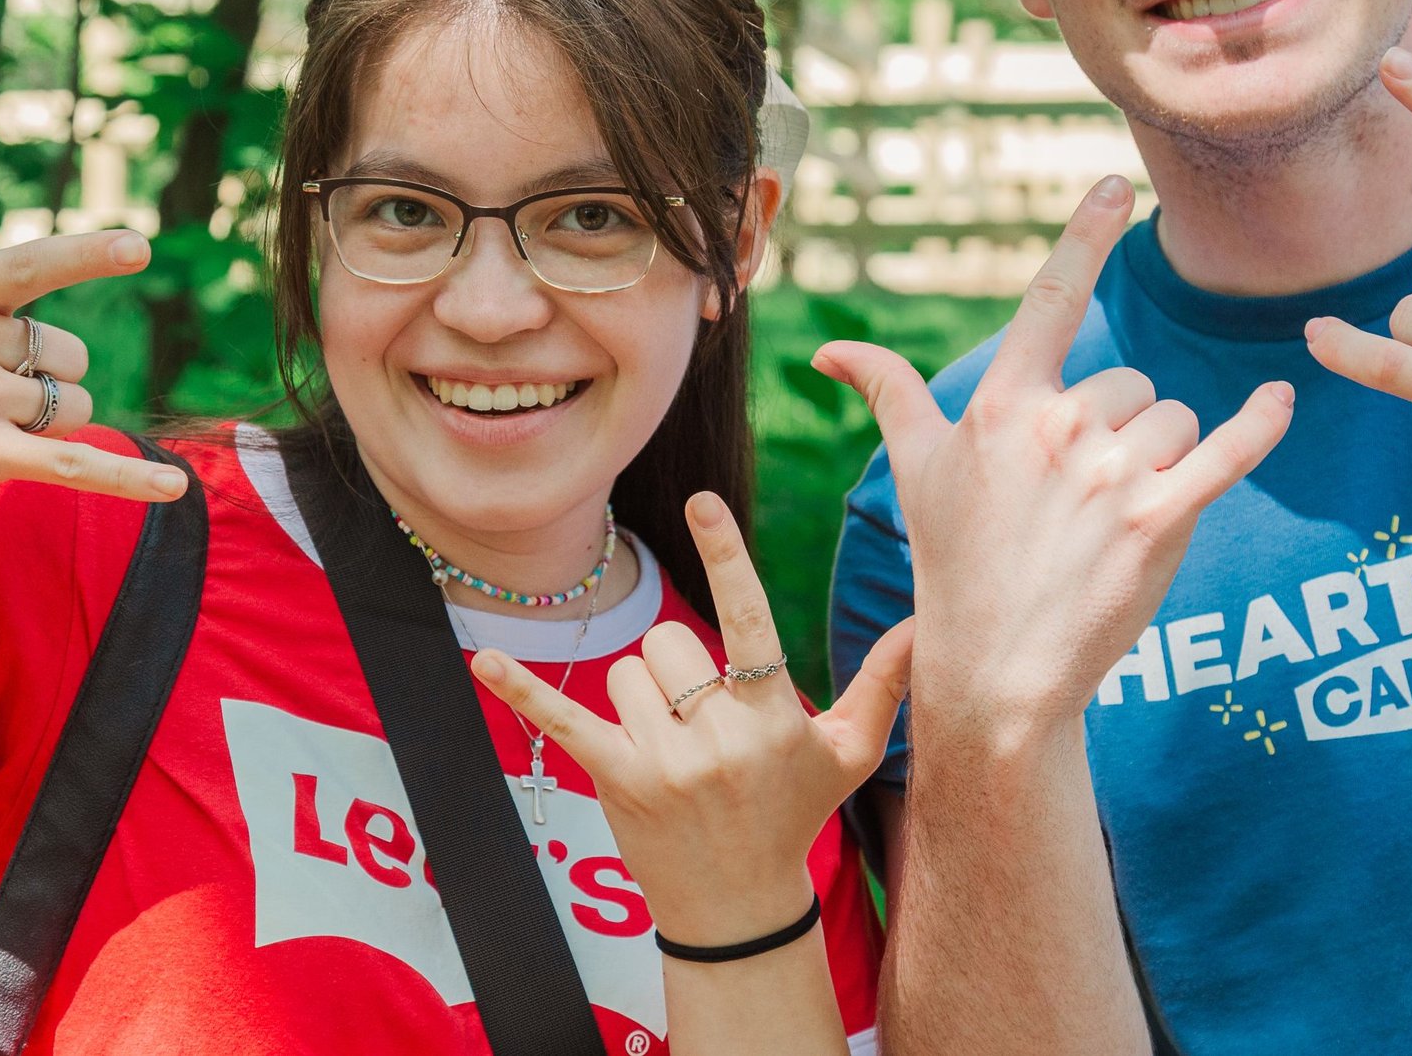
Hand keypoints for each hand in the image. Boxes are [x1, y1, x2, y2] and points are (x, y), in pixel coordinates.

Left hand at [471, 493, 912, 946]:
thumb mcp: (848, 753)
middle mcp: (718, 735)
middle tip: (702, 719)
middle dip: (680, 668)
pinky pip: (560, 721)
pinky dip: (521, 690)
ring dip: (642, 695)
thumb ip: (883, 682)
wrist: (739, 910)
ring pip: (626, 669)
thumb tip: (928, 623)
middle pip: (671, 641)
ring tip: (671, 743)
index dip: (727, 555)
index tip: (701, 501)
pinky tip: (483, 661)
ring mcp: (663, 760)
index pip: (748, 617)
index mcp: (772, 715)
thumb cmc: (795, 816)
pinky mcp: (616, 780)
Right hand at [812, 176, 1295, 744]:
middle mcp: (1057, 428)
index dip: (1085, 236)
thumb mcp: (915, 470)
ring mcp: (1111, 475)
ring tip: (1114, 520)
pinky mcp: (1160, 521)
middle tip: (1082, 500)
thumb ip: (887, 394)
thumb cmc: (954, 563)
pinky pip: (1226, 451)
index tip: (1117, 183)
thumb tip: (828, 353)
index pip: (1050, 299)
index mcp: (1002, 405)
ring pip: (1173, 420)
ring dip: (1162, 458)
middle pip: (1131, 383)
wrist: (995, 671)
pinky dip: (1259, 425)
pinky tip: (1281, 400)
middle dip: (1123, 429)